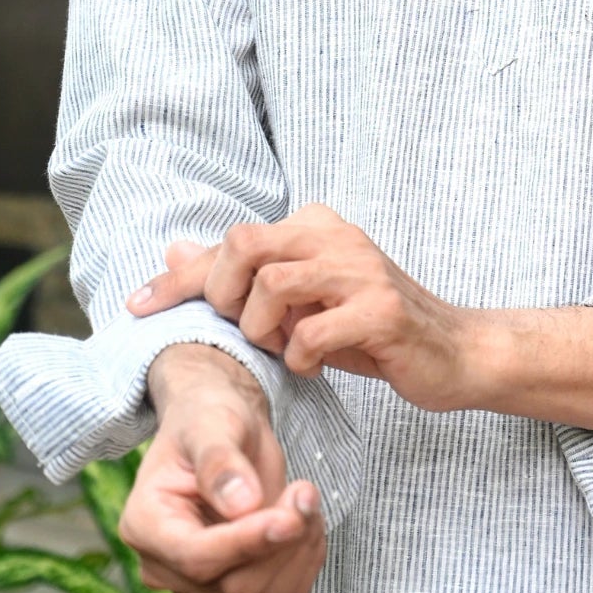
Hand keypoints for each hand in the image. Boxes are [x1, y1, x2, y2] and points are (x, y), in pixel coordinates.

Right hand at [119, 344, 325, 592]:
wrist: (223, 429)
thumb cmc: (208, 418)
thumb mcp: (211, 424)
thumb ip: (220, 462)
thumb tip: (241, 504)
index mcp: (144, 525)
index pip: (196, 557)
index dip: (246, 543)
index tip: (288, 518)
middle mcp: (165, 567)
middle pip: (233, 585)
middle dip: (281, 541)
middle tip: (305, 490)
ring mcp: (201, 586)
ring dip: (300, 549)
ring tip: (305, 497)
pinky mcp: (235, 590)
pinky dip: (306, 560)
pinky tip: (306, 521)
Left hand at [126, 205, 477, 413]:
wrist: (456, 352)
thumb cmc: (372, 329)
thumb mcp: (303, 300)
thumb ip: (244, 276)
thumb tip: (175, 249)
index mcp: (315, 226)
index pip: (231, 240)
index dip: (177, 277)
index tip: (136, 307)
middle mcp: (336, 237)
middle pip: (244, 246)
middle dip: (223, 297)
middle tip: (241, 330)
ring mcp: (361, 270)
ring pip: (271, 288)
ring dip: (264, 332)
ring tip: (286, 349)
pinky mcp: (381, 310)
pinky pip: (310, 335)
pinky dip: (301, 359)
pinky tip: (317, 365)